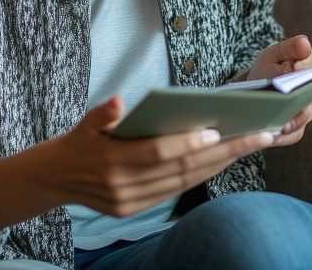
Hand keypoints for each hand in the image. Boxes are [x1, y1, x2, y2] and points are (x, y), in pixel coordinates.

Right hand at [42, 96, 274, 217]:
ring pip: (185, 182)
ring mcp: (130, 202)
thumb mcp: (84, 123)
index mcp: (110, 161)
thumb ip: (102, 114)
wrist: (52, 179)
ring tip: (251, 144)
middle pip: (181, 169)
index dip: (187, 143)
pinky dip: (202, 175)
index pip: (158, 153)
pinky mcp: (134, 210)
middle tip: (259, 135)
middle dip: (223, 152)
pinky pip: (176, 191)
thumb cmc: (77, 142)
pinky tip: (225, 159)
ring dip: (221, 164)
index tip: (216, 131)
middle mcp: (123, 187)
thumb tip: (117, 102)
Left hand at [247, 35, 311, 146]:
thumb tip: (305, 42)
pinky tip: (269, 136)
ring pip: (301, 120)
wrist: (258, 88)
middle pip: (308, 100)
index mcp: (308, 69)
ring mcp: (305, 112)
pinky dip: (282, 138)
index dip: (305, 75)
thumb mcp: (273, 54)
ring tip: (275, 126)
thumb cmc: (268, 68)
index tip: (295, 74)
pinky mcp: (296, 128)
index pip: (311, 72)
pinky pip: (293, 135)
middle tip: (285, 107)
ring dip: (289, 125)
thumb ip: (289, 47)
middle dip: (297, 105)